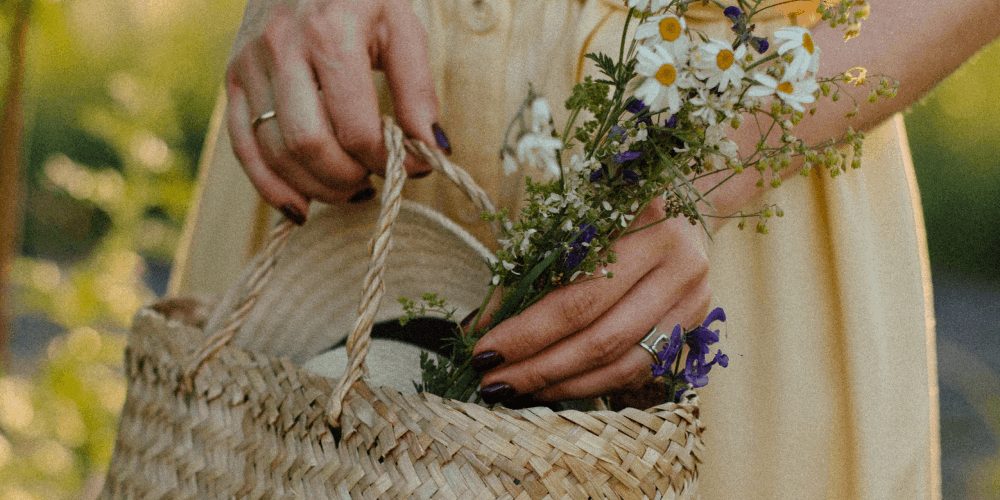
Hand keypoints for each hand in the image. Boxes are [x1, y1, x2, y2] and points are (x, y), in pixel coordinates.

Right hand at [224, 0, 446, 222]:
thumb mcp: (403, 28)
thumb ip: (418, 89)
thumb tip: (431, 149)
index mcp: (330, 34)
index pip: (356, 127)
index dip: (387, 159)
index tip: (412, 166)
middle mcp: (282, 49)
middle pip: (309, 145)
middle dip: (349, 178)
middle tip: (375, 180)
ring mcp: (250, 65)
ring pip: (276, 153)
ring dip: (317, 188)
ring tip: (350, 189)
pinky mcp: (232, 78)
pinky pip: (242, 148)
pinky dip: (270, 187)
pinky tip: (301, 206)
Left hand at [470, 199, 711, 403]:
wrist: (684, 204)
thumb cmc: (615, 207)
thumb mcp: (571, 220)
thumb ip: (530, 271)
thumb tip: (482, 327)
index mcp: (647, 228)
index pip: (578, 297)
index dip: (529, 332)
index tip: (485, 351)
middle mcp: (679, 266)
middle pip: (600, 337)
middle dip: (539, 366)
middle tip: (493, 381)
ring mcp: (693, 300)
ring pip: (621, 363)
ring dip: (563, 384)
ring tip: (517, 391)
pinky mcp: (693, 324)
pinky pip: (637, 370)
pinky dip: (592, 384)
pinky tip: (554, 387)